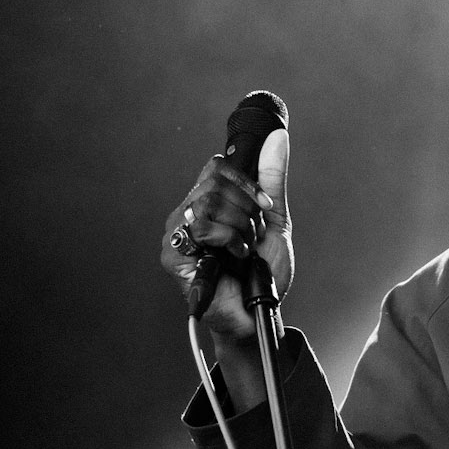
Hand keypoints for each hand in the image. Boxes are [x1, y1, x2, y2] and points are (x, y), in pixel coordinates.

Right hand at [162, 126, 292, 340]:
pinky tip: (234, 258)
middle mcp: (187, 213)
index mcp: (207, 202)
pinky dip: (230, 240)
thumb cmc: (261, 272)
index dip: (246, 184)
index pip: (217, 167)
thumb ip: (272, 180)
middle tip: (251, 237)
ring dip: (240, 228)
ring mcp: (176, 232)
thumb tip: (276, 138)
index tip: (263, 208)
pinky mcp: (172, 253)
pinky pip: (203, 227)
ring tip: (243, 250)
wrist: (259, 311)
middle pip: (216, 182)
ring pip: (210, 202)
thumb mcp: (273, 220)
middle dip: (246, 210)